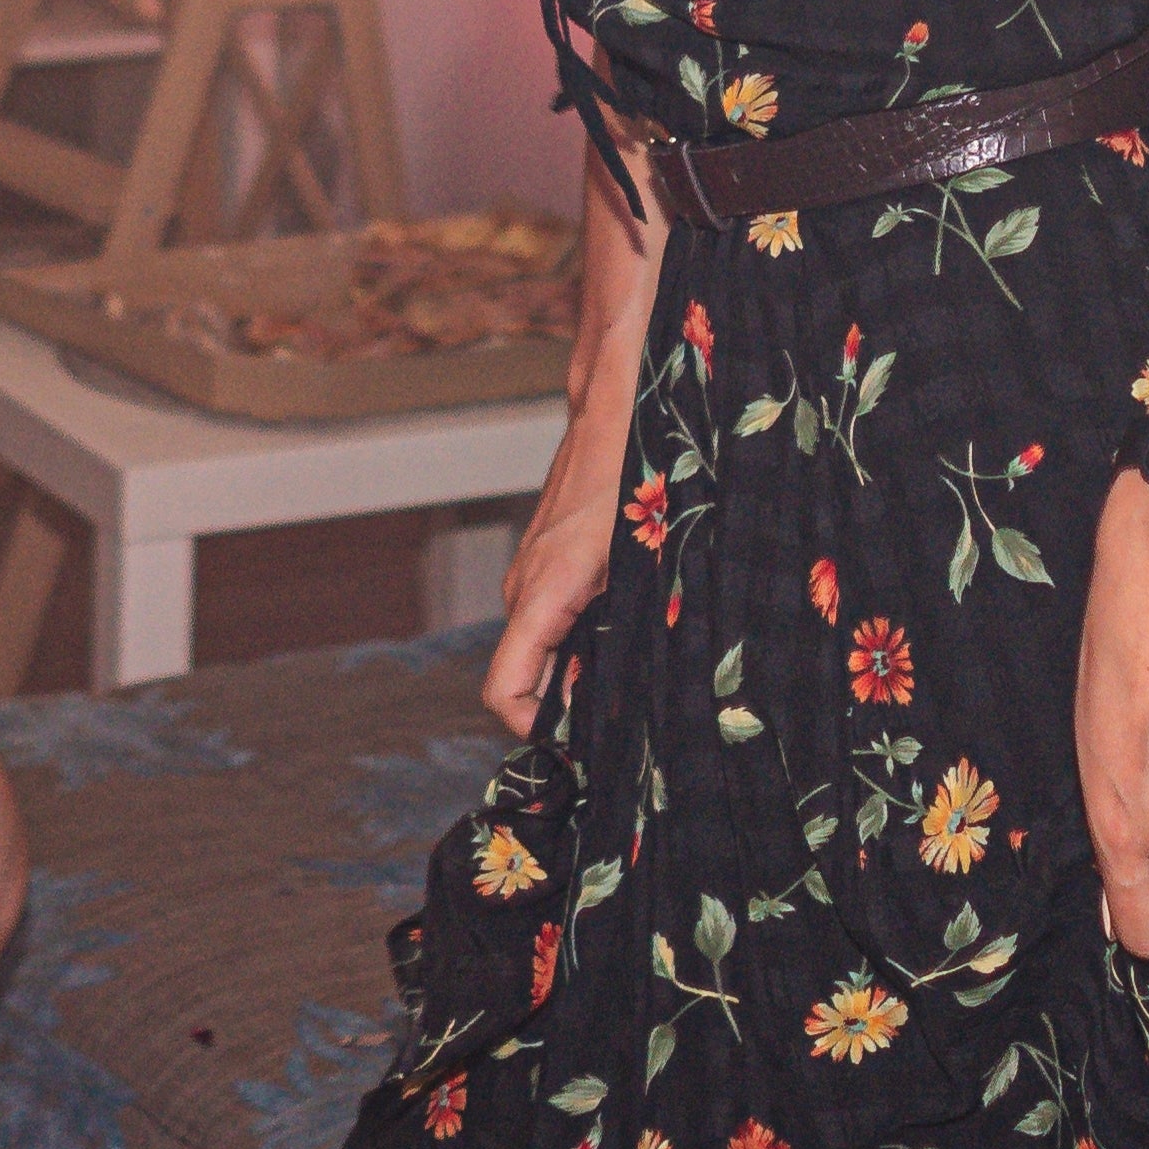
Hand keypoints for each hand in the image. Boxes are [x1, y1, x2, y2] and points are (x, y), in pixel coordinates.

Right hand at [481, 446, 620, 733]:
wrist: (620, 406)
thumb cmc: (636, 473)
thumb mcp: (645, 563)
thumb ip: (631, 631)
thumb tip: (632, 695)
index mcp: (542, 595)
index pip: (503, 692)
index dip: (537, 730)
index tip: (587, 743)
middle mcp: (524, 590)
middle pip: (528, 678)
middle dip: (572, 704)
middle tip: (634, 712)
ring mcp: (532, 575)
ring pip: (545, 648)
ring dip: (584, 667)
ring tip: (642, 664)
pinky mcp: (548, 562)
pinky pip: (554, 619)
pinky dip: (586, 635)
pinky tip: (633, 622)